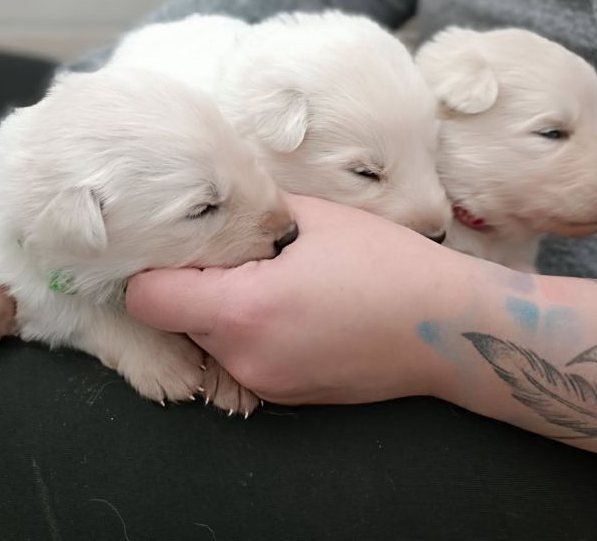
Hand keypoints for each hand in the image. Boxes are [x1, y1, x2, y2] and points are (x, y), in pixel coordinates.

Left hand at [126, 194, 489, 404]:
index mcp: (243, 310)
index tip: (187, 244)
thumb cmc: (387, 265)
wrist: (449, 328)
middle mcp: (244, 357)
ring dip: (221, 309)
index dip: (156, 266)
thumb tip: (215, 201)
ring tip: (273, 278)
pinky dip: (250, 332)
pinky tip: (293, 306)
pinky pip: (240, 357)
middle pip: (173, 319)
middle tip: (236, 253)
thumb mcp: (314, 218)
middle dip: (192, 284)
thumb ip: (251, 212)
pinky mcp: (284, 395)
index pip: (147, 298)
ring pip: (206, 340)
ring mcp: (264, 384)